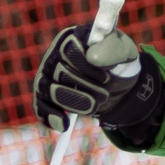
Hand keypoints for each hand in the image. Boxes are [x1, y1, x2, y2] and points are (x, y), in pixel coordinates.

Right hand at [31, 22, 163, 137]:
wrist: (118, 83)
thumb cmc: (119, 62)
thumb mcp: (124, 52)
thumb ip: (112, 48)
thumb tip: (92, 57)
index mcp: (71, 39)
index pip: (68, 50)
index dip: (86, 66)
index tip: (105, 76)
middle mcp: (55, 55)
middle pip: (58, 72)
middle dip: (85, 87)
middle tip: (105, 94)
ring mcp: (48, 76)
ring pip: (48, 89)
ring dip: (73, 102)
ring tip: (95, 105)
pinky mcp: (47, 95)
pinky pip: (40, 106)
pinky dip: (51, 117)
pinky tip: (64, 125)